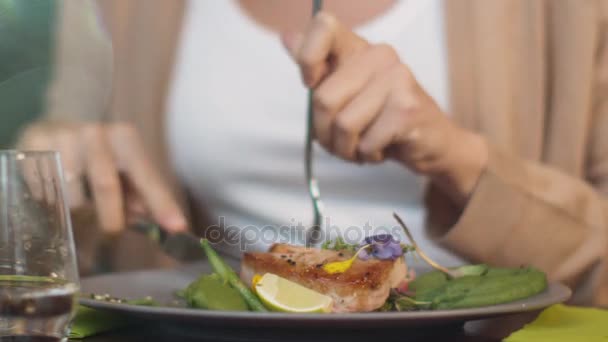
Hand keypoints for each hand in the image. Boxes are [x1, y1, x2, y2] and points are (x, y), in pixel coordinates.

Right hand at [17, 121, 186, 233]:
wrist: (55, 133)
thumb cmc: (100, 160)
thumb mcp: (125, 174)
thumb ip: (144, 198)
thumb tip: (165, 225)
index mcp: (125, 138)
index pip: (146, 176)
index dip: (162, 204)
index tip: (178, 228)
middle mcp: (94, 132)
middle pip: (106, 186)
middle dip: (112, 218)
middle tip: (112, 232)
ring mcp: (62, 137)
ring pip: (72, 196)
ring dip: (80, 214)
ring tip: (82, 208)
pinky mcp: (33, 145)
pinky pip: (45, 193)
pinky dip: (55, 206)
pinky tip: (58, 196)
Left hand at [283, 13, 487, 203]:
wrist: (431, 143)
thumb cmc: (382, 120)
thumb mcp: (346, 93)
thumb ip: (318, 68)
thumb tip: (286, 37)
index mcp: (359, 48)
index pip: (323, 26)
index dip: (307, 58)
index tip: (311, 83)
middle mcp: (379, 55)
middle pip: (324, 98)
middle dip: (325, 133)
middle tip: (342, 141)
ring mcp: (397, 79)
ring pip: (343, 124)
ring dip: (345, 149)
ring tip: (360, 147)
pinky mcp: (407, 108)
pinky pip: (365, 142)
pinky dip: (366, 156)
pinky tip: (380, 149)